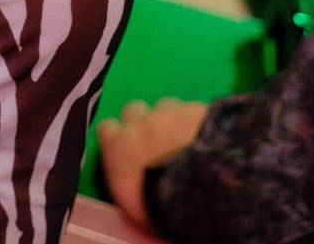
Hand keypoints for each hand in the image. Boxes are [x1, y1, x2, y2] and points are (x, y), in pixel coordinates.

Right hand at [97, 98, 209, 230]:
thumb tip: (128, 174)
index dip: (119, 137)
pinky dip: (198, 121)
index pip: (107, 128)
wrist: (197, 195)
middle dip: (144, 123)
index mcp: (118, 145)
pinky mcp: (197, 111)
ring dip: (172, 119)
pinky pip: (194, 109)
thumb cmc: (158, 206)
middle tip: (159, 142)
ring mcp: (169, 114)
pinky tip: (206, 137)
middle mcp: (139, 123)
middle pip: (134, 110)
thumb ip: (123, 175)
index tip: (128, 149)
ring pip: (166, 105)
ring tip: (185, 139)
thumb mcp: (127, 198)